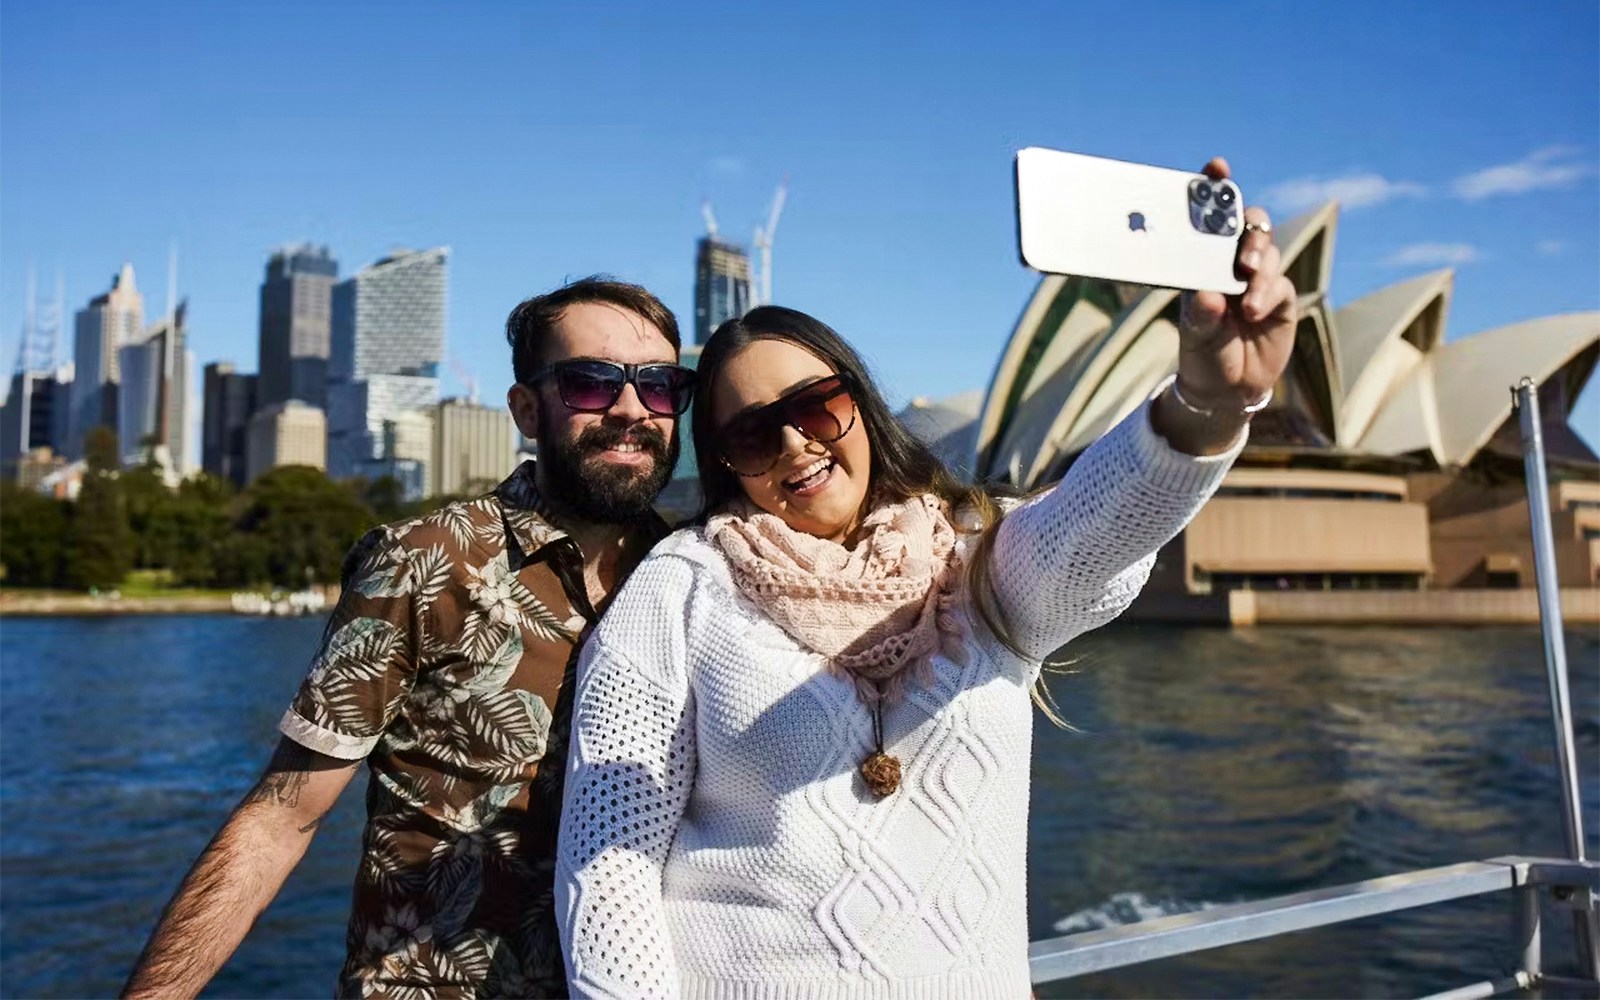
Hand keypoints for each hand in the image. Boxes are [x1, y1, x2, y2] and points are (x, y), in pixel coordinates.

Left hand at [1154, 157, 1297, 454]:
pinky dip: (1267, 293)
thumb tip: (1208, 295)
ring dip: (1258, 267)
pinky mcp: (1280, 298)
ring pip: (1266, 251)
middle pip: (1249, 224)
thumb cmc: (1202, 354)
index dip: (1215, 188)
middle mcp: (1230, 263)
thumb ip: (1201, 316)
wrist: (1227, 390)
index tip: (1216, 168)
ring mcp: (1258, 278)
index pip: (1209, 217)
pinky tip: (1254, 311)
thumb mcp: (1194, 337)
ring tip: (1245, 297)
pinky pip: (1279, 283)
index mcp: (1202, 261)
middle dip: (1248, 228)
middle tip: (1242, 252)